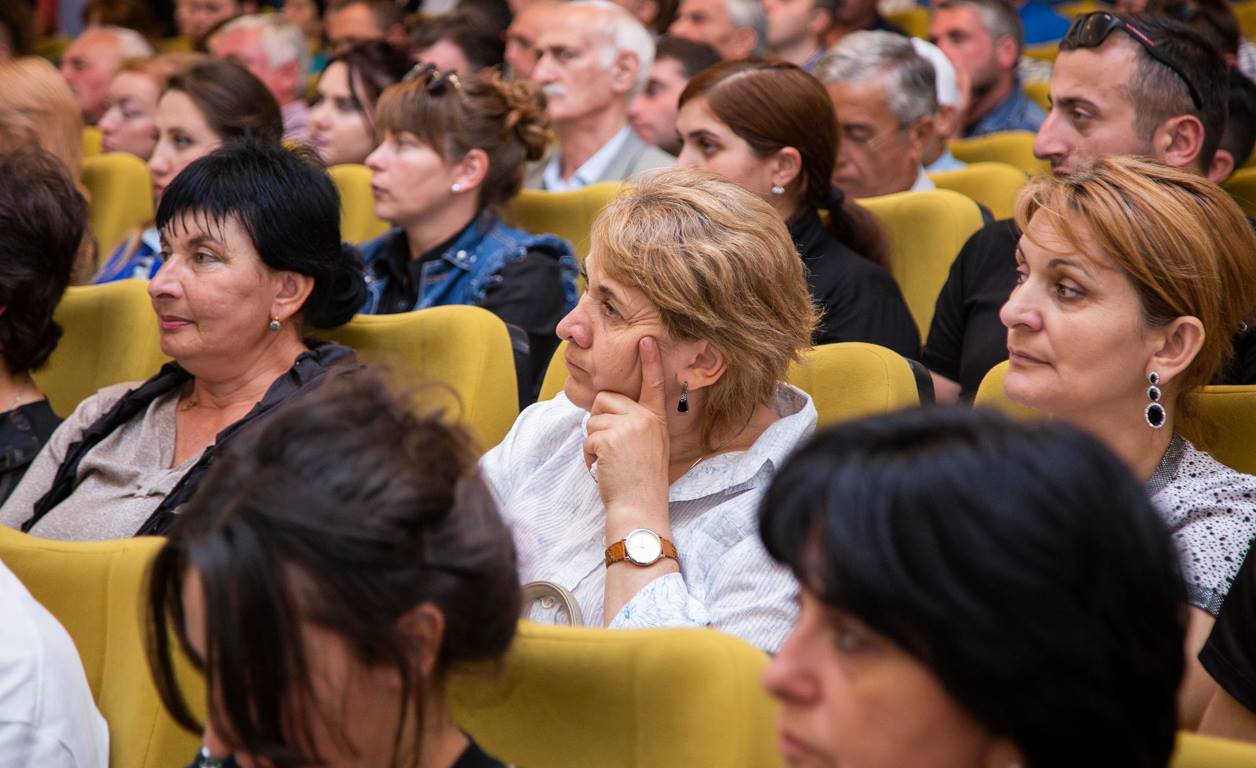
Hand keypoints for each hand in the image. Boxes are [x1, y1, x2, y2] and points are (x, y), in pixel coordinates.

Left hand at [583, 336, 670, 532]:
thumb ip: (635, 424)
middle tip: (613, 449)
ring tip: (611, 462)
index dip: (650, 361)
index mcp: (656, 419)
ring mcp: (629, 427)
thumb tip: (605, 409)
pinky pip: (587, 438)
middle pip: (604, 399)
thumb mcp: (649, 446)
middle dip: (599, 421)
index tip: (646, 339)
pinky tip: (605, 469)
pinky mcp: (610, 438)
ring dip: (593, 443)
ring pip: (592, 420)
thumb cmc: (640, 481)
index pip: (653, 385)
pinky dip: (589, 456)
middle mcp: (645, 418)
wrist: (640, 506)